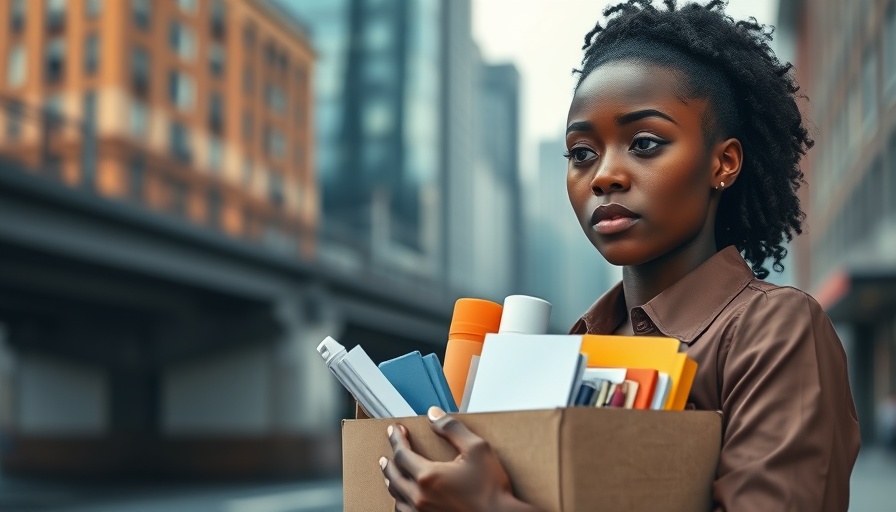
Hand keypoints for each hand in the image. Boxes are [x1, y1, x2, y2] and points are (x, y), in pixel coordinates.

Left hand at [379, 406, 538, 511]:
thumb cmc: (492, 490)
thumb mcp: (477, 449)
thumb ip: (452, 429)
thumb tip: (434, 415)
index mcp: (428, 477)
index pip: (402, 454)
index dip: (397, 439)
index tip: (395, 430)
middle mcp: (420, 497)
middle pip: (394, 476)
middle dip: (389, 461)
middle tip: (388, 452)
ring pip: (397, 497)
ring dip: (392, 482)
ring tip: (391, 475)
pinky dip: (400, 503)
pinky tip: (404, 500)